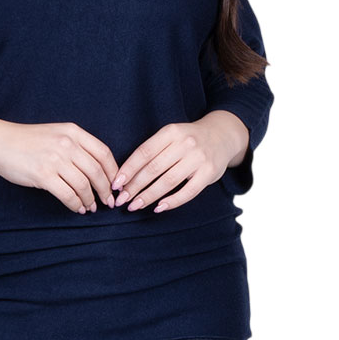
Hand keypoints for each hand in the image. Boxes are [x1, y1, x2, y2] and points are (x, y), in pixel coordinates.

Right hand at [0, 121, 119, 214]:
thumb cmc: (27, 140)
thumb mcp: (56, 133)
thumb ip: (76, 146)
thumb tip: (98, 170)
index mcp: (73, 132)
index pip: (103, 153)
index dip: (114, 171)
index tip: (116, 184)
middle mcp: (67, 144)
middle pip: (97, 171)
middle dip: (106, 190)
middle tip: (109, 201)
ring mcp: (55, 159)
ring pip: (84, 185)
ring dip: (91, 199)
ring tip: (91, 207)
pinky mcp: (43, 175)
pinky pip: (68, 194)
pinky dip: (76, 204)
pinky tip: (78, 208)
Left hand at [112, 113, 247, 213]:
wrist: (222, 136)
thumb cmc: (188, 139)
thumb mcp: (171, 135)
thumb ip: (152, 150)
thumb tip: (125, 175)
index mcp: (171, 132)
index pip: (144, 152)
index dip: (128, 169)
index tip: (116, 184)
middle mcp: (185, 143)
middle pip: (154, 168)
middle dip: (134, 186)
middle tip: (121, 200)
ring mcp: (198, 159)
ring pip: (168, 181)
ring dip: (149, 196)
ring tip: (135, 206)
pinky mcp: (209, 173)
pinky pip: (188, 192)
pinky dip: (172, 201)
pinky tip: (158, 208)